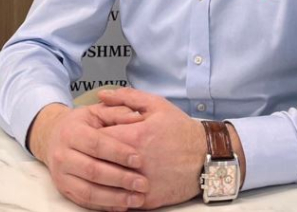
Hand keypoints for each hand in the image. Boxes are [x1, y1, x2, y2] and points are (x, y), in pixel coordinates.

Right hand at [28, 102, 147, 210]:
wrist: (53, 137)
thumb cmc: (83, 123)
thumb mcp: (97, 111)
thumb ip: (117, 112)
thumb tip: (139, 116)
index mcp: (71, 132)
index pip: (96, 144)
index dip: (118, 153)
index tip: (139, 159)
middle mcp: (62, 155)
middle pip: (93, 170)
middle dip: (120, 178)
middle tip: (143, 183)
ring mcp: (61, 175)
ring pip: (88, 191)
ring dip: (115, 197)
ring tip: (137, 198)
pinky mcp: (64, 190)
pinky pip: (84, 201)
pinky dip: (105, 205)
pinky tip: (123, 205)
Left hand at [98, 88, 206, 209]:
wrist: (206, 156)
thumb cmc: (181, 130)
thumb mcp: (157, 105)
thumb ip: (127, 98)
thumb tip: (102, 95)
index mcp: (135, 136)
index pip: (98, 136)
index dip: (90, 134)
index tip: (89, 132)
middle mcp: (135, 162)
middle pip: (98, 161)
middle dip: (92, 155)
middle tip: (90, 151)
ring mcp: (140, 183)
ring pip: (107, 183)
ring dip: (100, 176)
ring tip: (99, 167)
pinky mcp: (146, 200)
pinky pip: (119, 200)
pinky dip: (112, 193)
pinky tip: (110, 185)